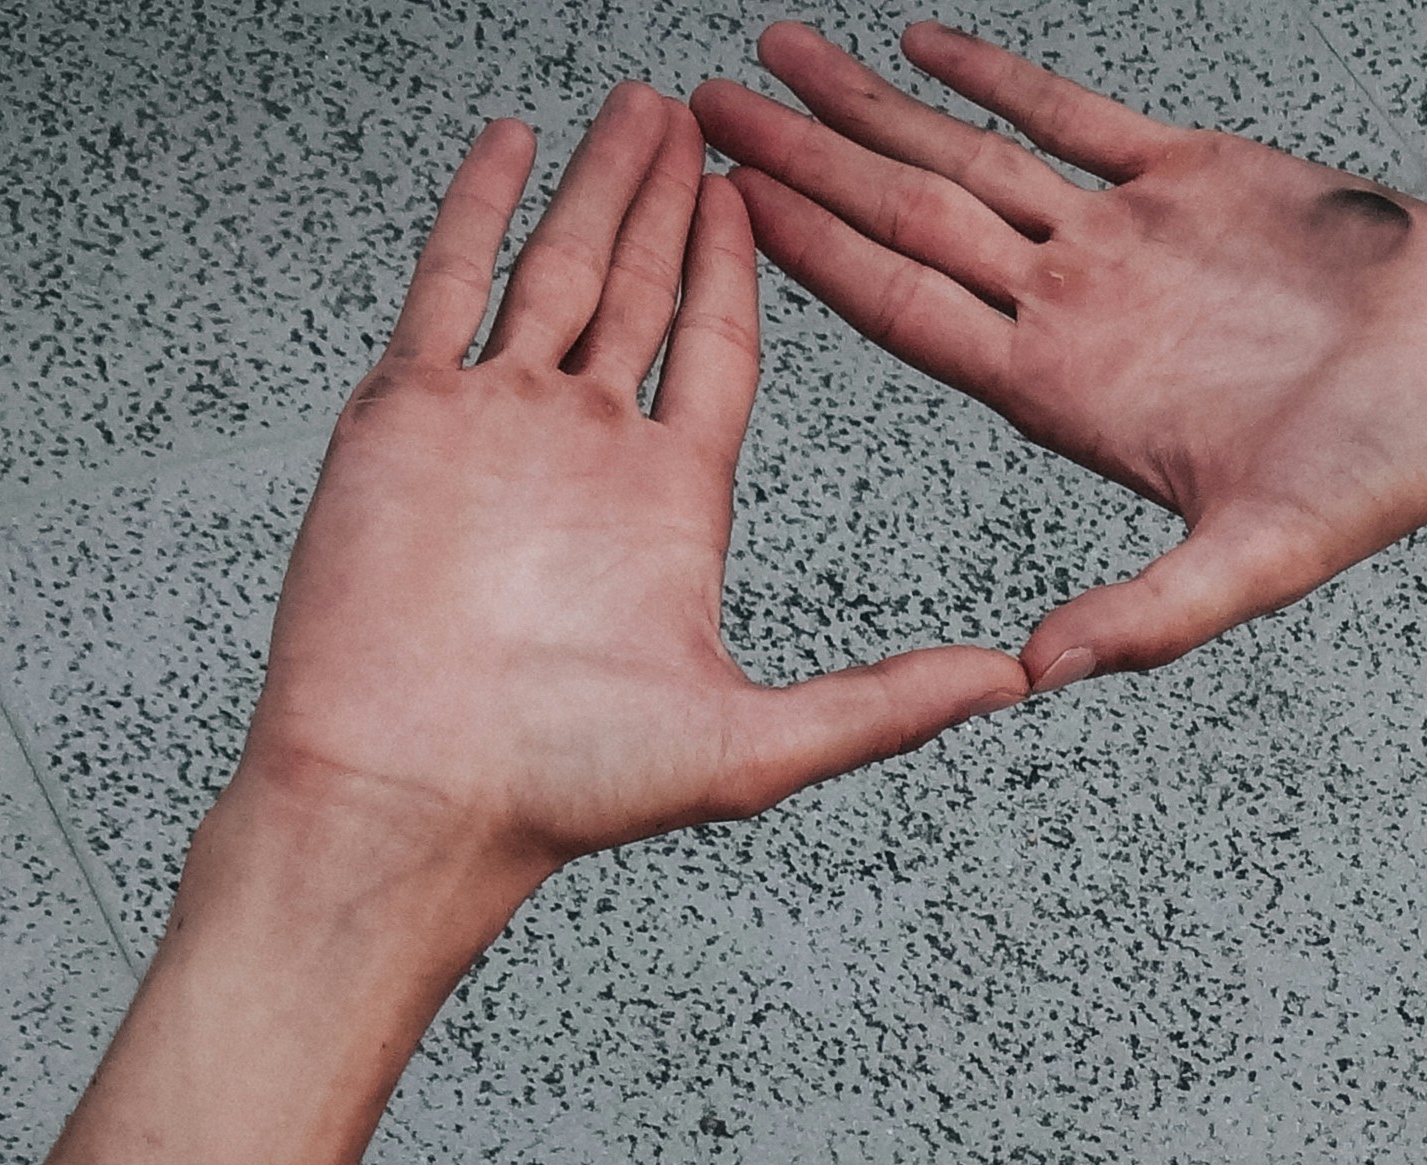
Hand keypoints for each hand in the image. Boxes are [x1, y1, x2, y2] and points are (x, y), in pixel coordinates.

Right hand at [235, 86, 1028, 910]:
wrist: (414, 797)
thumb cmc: (565, 791)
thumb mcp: (757, 745)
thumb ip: (889, 703)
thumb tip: (1016, 683)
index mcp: (671, 504)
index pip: (721, 350)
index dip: (745, 268)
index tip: (765, 193)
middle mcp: (588, 452)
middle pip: (646, 288)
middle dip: (676, 198)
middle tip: (707, 110)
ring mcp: (497, 423)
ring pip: (558, 264)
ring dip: (599, 184)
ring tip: (637, 105)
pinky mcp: (410, 413)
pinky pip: (449, 284)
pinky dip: (478, 206)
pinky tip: (512, 142)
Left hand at [696, 24, 1426, 686]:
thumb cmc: (1389, 481)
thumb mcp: (1261, 561)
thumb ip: (1149, 614)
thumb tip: (1036, 671)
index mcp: (1069, 395)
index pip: (908, 313)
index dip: (813, 255)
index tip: (720, 203)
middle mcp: (1077, 312)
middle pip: (906, 223)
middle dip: (803, 161)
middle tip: (698, 103)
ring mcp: (1127, 241)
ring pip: (968, 159)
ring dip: (870, 109)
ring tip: (776, 50)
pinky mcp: (1193, 175)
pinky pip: (1071, 116)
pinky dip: (995, 77)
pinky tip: (919, 46)